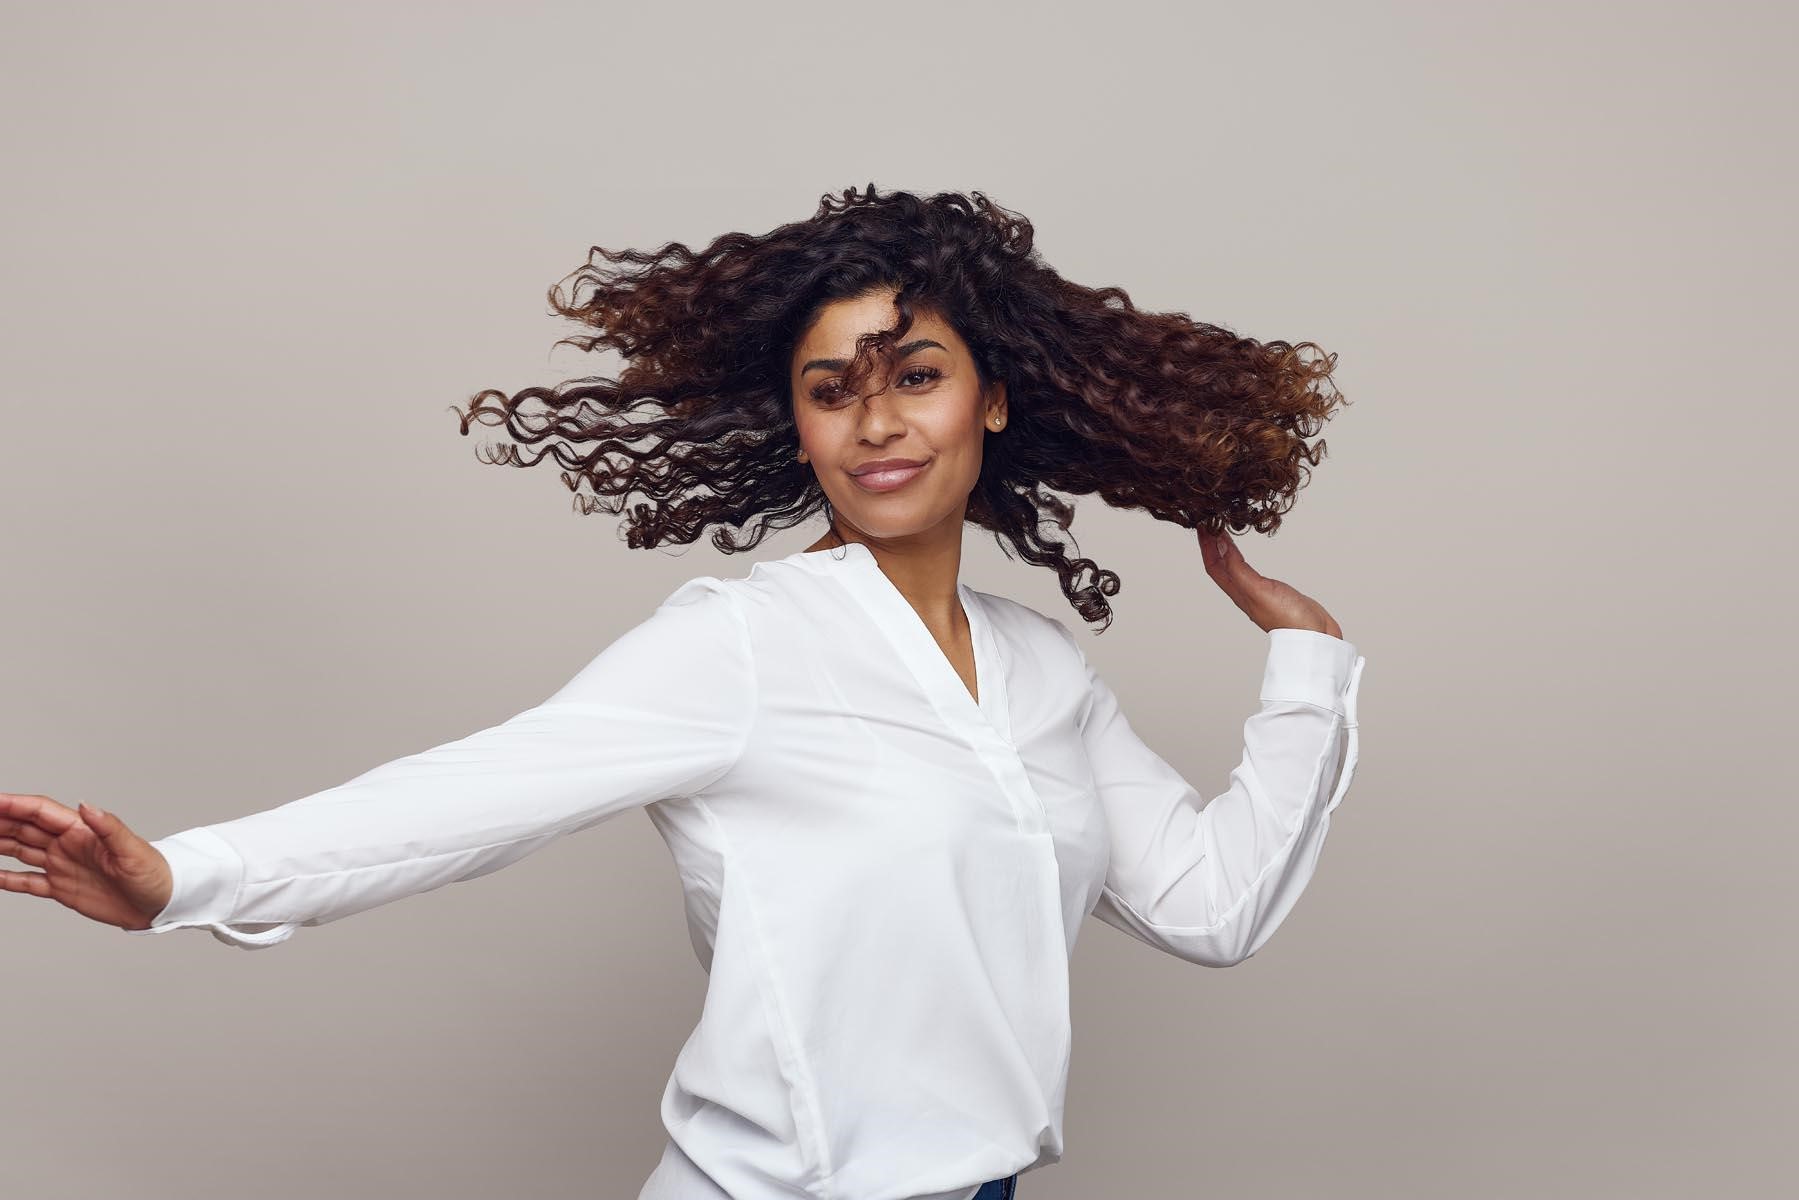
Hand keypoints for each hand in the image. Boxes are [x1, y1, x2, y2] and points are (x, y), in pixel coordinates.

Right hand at [0, 793, 172, 930]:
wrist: (163, 903)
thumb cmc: (155, 873)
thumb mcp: (133, 850)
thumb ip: (109, 828)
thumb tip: (87, 805)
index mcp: (82, 831)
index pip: (39, 812)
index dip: (14, 804)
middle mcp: (68, 845)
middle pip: (23, 828)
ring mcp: (62, 866)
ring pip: (19, 851)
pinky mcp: (62, 888)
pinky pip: (27, 882)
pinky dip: (7, 879)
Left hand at [1200, 529, 1344, 639]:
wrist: (1314, 636)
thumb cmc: (1288, 618)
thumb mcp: (1258, 590)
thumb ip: (1238, 570)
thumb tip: (1220, 547)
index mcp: (1238, 593)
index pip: (1214, 566)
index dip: (1206, 546)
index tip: (1202, 527)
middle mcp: (1245, 593)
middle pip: (1221, 566)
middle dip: (1213, 545)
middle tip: (1210, 525)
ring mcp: (1258, 592)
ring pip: (1234, 567)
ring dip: (1226, 550)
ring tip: (1223, 534)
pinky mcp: (1272, 591)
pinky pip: (1250, 570)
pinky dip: (1243, 558)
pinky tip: (1245, 554)